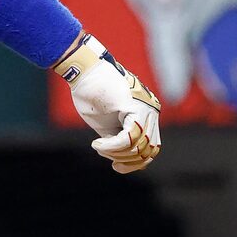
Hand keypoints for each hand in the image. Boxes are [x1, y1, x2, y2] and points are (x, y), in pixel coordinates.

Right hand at [55, 33, 161, 173]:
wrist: (85, 71)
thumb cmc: (92, 94)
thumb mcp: (108, 124)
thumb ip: (118, 139)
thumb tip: (121, 159)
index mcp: (148, 115)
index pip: (152, 149)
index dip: (135, 163)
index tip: (116, 165)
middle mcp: (152, 112)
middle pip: (147, 151)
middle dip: (125, 161)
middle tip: (105, 154)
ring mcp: (146, 110)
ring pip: (137, 147)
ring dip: (115, 154)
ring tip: (99, 147)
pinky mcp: (135, 108)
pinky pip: (127, 139)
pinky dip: (111, 147)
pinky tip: (97, 144)